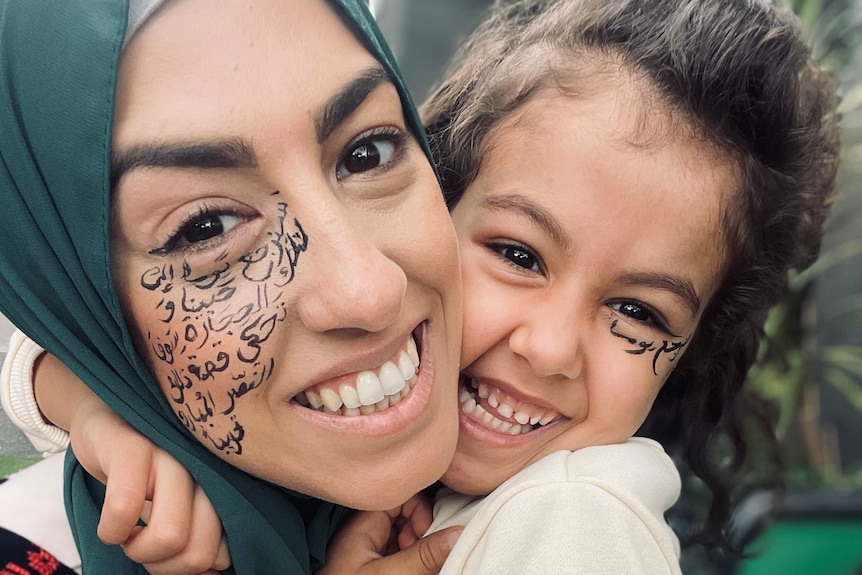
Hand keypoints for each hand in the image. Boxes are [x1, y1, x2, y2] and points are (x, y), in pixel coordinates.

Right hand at [67, 389, 229, 573]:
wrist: (107, 414)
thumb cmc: (145, 470)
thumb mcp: (176, 502)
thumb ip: (197, 534)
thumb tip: (210, 572)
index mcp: (219, 489)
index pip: (223, 553)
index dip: (189, 569)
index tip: (166, 556)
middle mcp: (203, 471)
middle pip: (199, 552)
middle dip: (163, 567)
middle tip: (142, 546)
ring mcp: (171, 457)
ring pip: (170, 536)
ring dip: (138, 550)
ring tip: (128, 534)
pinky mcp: (134, 449)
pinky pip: (126, 509)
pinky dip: (110, 531)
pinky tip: (109, 523)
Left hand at [317, 495, 462, 574]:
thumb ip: (422, 556)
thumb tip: (460, 532)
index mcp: (364, 523)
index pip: (400, 495)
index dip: (421, 510)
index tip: (427, 536)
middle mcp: (368, 533)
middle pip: (407, 516)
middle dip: (423, 534)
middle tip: (423, 557)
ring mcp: (372, 552)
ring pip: (407, 537)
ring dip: (420, 551)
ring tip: (419, 569)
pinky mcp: (377, 568)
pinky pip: (401, 554)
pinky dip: (413, 563)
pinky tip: (416, 572)